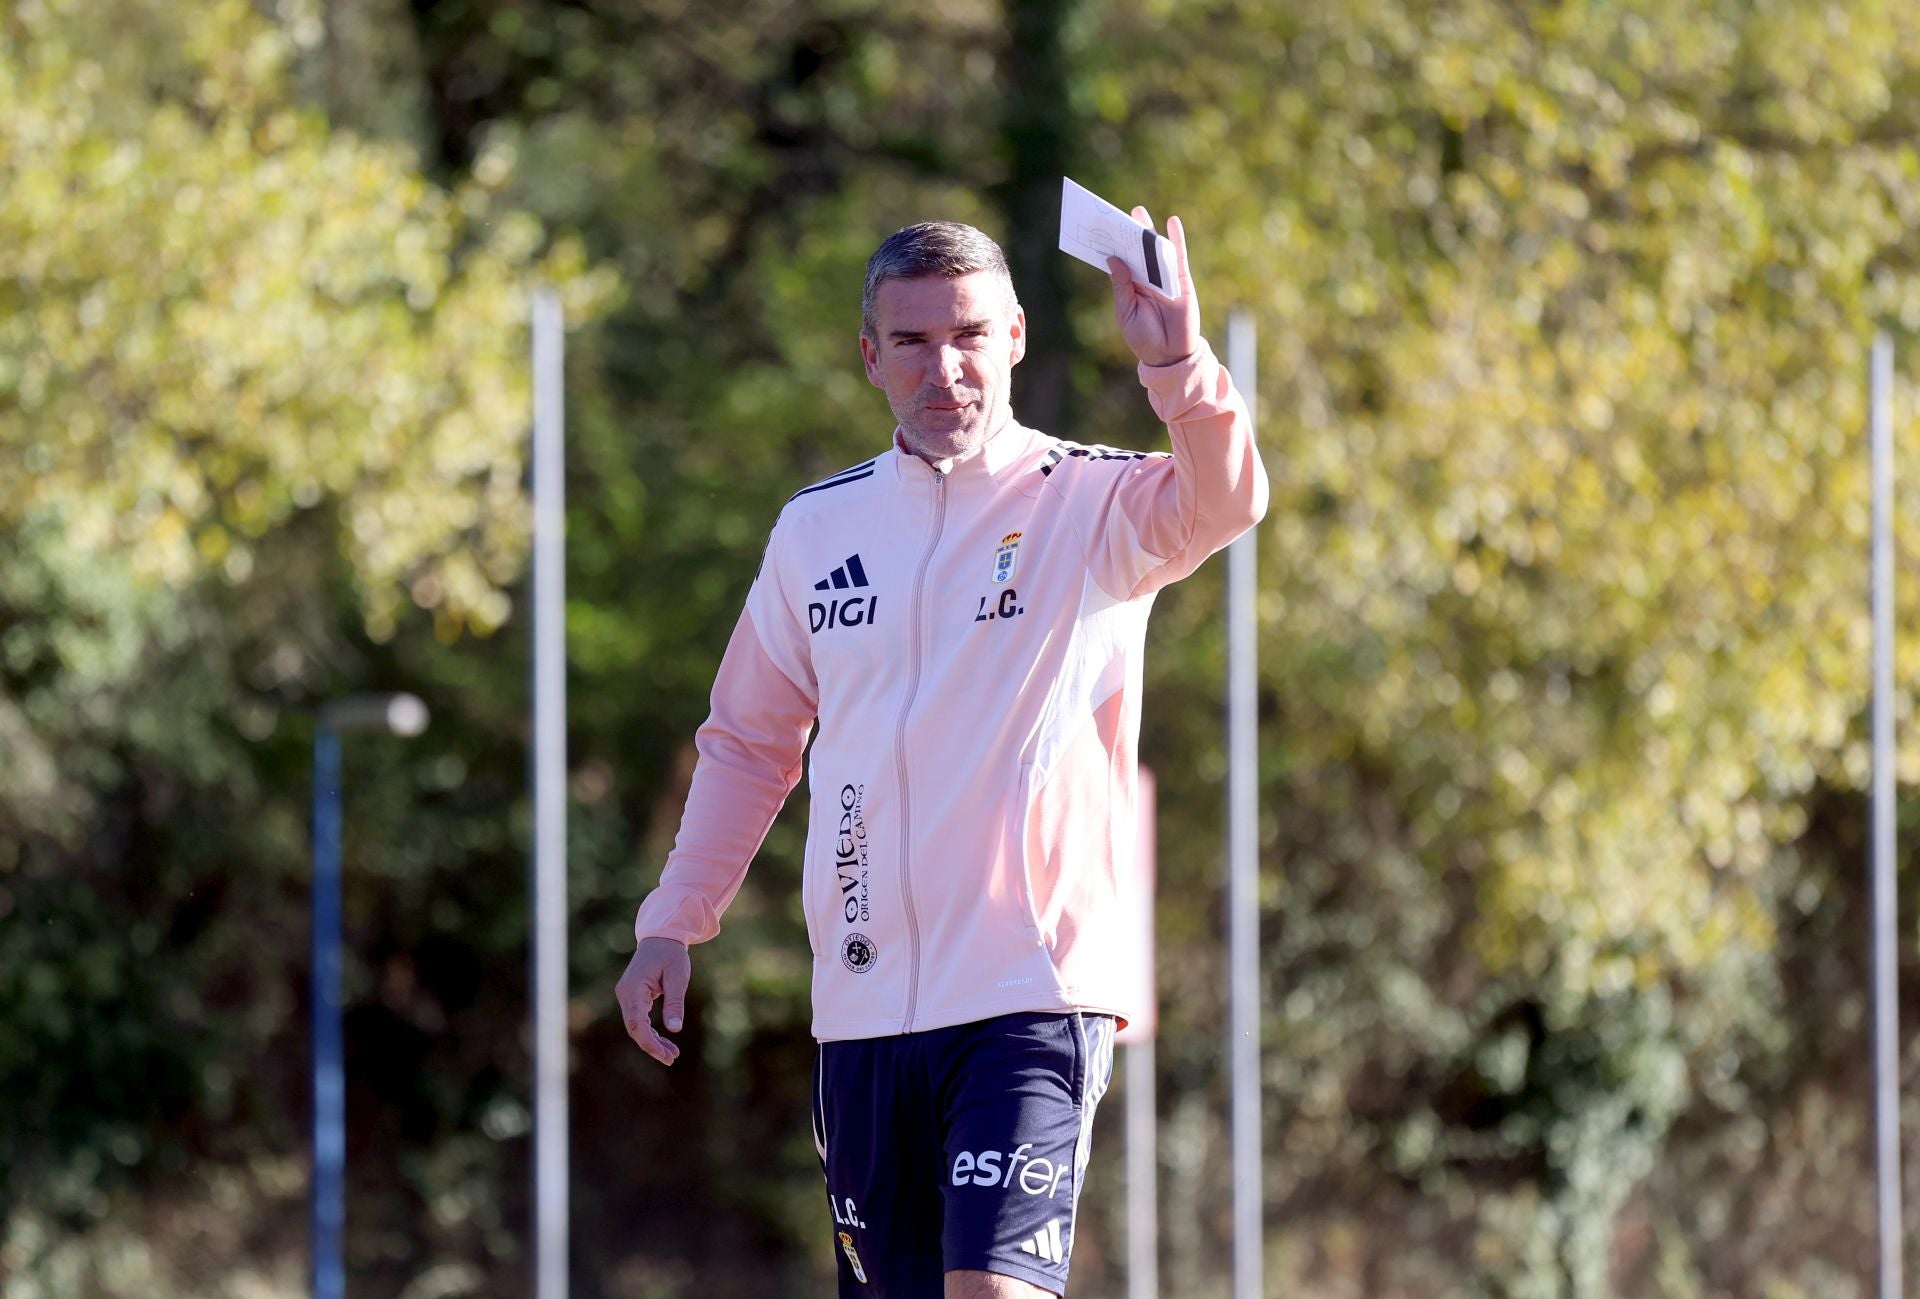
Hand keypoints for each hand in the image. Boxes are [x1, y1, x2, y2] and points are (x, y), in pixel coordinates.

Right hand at [616, 936, 691, 1065]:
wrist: (661, 937)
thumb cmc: (671, 955)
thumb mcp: (678, 977)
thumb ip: (675, 1002)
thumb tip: (674, 1029)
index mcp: (633, 988)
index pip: (636, 1023)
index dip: (648, 1042)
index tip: (664, 1054)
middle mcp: (625, 994)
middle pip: (634, 1028)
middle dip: (652, 1045)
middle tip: (672, 1057)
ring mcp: (627, 996)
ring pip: (636, 1026)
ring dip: (652, 1041)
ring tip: (672, 1053)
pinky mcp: (632, 998)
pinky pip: (639, 1020)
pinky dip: (651, 1031)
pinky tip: (664, 1041)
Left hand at [1106, 208, 1199, 367]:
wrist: (1169, 356)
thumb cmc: (1144, 338)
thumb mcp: (1127, 311)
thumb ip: (1122, 285)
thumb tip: (1113, 259)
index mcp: (1132, 288)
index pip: (1122, 262)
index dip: (1113, 247)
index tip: (1101, 229)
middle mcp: (1148, 280)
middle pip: (1137, 252)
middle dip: (1128, 233)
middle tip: (1117, 215)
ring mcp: (1165, 279)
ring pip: (1155, 250)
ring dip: (1148, 231)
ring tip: (1138, 212)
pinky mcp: (1181, 282)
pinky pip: (1178, 257)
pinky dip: (1177, 239)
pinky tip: (1172, 222)